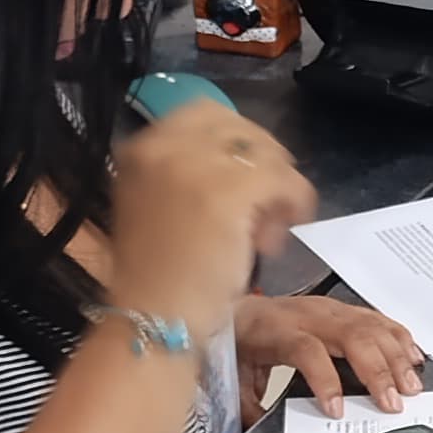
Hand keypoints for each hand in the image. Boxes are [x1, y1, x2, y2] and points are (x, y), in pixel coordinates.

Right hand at [109, 102, 314, 339]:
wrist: (152, 319)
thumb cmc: (158, 277)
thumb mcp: (160, 207)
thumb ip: (192, 176)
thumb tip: (250, 169)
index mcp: (139, 149)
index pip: (204, 113)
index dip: (237, 142)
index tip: (249, 176)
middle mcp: (160, 146)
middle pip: (238, 127)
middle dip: (262, 161)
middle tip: (265, 204)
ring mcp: (192, 166)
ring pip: (264, 153)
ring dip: (278, 186)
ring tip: (267, 230)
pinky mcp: (225, 192)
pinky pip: (282, 179)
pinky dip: (294, 202)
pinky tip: (280, 233)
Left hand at [236, 293, 424, 418]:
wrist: (241, 308)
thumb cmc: (242, 340)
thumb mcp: (236, 375)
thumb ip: (249, 405)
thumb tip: (263, 431)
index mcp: (280, 331)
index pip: (308, 351)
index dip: (325, 380)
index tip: (337, 411)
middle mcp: (309, 316)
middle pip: (353, 337)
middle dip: (377, 371)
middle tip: (393, 403)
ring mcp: (330, 309)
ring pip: (371, 327)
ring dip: (396, 357)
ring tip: (411, 386)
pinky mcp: (344, 309)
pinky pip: (378, 319)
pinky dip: (399, 338)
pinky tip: (413, 357)